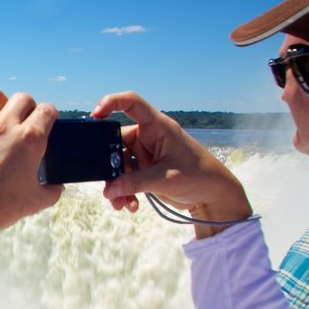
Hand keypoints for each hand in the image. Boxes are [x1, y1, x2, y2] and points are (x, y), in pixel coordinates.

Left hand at [0, 86, 61, 269]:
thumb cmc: (1, 209)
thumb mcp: (37, 202)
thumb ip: (53, 190)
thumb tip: (57, 186)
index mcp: (30, 139)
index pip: (47, 110)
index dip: (48, 116)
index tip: (43, 124)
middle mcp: (5, 126)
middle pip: (23, 98)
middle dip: (26, 108)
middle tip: (20, 124)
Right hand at [91, 91, 252, 238]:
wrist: (214, 196)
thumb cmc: (199, 176)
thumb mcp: (165, 178)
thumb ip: (134, 183)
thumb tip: (108, 190)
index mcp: (157, 127)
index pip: (131, 104)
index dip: (111, 103)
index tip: (94, 116)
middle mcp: (149, 137)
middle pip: (116, 142)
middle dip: (110, 166)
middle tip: (108, 185)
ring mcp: (146, 154)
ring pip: (119, 165)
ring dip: (117, 185)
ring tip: (120, 204)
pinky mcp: (145, 170)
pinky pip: (125, 178)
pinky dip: (124, 192)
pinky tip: (129, 205)